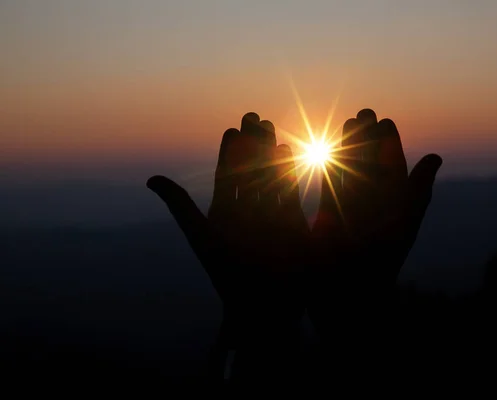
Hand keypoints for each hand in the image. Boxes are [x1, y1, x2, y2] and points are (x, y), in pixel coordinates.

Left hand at [147, 112, 308, 349]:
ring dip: (270, 153)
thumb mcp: (203, 237)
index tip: (232, 129)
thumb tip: (151, 179)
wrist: (263, 307)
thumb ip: (180, 206)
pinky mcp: (292, 226)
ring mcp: (269, 218)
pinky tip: (287, 152)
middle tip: (254, 117)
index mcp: (224, 214)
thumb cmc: (230, 275)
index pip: (225, 176)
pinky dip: (288, 173)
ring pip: (269, 178)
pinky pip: (289, 195)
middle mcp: (246, 213)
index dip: (228, 152)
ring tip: (271, 127)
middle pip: (248, 172)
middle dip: (252, 145)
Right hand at [309, 108, 441, 345]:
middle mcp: (371, 210)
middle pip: (369, 168)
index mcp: (391, 210)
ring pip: (348, 177)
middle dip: (366, 141)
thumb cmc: (376, 270)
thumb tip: (435, 157)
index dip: (388, 145)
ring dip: (346, 152)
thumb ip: (415, 193)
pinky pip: (326, 194)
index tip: (383, 120)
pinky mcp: (324, 227)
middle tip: (362, 114)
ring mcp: (347, 217)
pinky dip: (323, 174)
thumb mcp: (398, 229)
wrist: (347, 307)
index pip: (392, 169)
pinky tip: (315, 156)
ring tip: (345, 126)